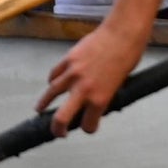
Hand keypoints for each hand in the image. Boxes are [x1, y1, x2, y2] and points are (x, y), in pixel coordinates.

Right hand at [37, 3, 153, 134]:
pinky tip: (52, 83)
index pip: (88, 124)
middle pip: (61, 118)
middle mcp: (84, 90)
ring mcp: (73, 74)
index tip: (89, 126)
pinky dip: (52, 80)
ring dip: (44, 103)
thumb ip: (105, 95)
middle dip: (57, 129)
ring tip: (39, 110)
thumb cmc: (128, 58)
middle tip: (58, 133)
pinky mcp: (68, 59)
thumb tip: (95, 101)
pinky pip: (55, 74)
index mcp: (100, 99)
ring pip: (51, 93)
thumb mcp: (120, 84)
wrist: (122, 34)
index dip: (89, 128)